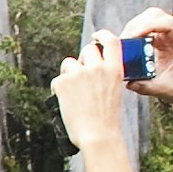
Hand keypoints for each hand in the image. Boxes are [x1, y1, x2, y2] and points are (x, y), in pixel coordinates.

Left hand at [54, 35, 132, 157]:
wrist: (97, 135)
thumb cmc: (106, 120)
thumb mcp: (114, 92)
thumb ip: (105, 76)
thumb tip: (90, 67)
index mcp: (114, 70)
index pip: (111, 41)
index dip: (102, 35)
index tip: (97, 36)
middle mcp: (98, 68)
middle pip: (88, 50)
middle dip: (83, 59)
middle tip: (81, 75)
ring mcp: (79, 73)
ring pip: (69, 63)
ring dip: (69, 74)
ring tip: (74, 93)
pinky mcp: (63, 82)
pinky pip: (57, 80)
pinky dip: (58, 90)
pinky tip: (66, 102)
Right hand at [119, 7, 172, 116]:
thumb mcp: (164, 91)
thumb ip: (147, 87)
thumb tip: (129, 82)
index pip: (168, 24)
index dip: (149, 26)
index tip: (133, 36)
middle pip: (157, 15)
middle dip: (138, 23)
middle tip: (124, 40)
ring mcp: (172, 33)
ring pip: (150, 18)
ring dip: (135, 26)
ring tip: (124, 43)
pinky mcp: (163, 36)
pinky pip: (146, 26)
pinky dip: (135, 32)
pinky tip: (128, 44)